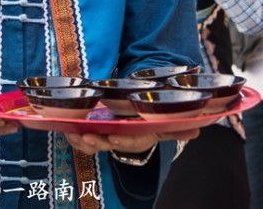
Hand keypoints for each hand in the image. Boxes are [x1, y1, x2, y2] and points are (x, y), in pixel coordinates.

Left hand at [64, 128, 199, 155]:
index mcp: (138, 137)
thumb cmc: (152, 120)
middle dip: (95, 142)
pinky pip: (83, 136)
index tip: (114, 138)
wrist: (140, 118)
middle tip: (86, 136)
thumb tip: (197, 130)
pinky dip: (74, 133)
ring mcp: (106, 136)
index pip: (131, 142)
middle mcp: (121, 139)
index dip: (122, 141)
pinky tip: (66, 127)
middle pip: (106, 144)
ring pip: (92, 143)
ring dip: (80, 140)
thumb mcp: (165, 122)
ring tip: (71, 132)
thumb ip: (179, 127)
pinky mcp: (95, 130)